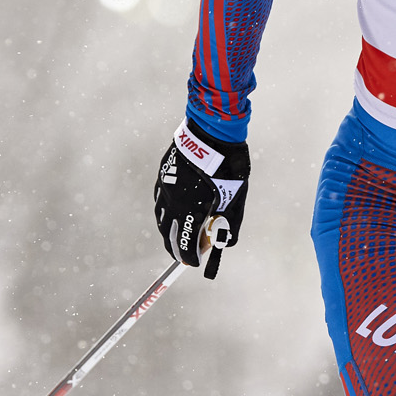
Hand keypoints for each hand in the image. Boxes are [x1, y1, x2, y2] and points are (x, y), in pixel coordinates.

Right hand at [154, 118, 249, 273]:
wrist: (213, 132)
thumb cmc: (229, 167)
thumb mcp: (236, 198)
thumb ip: (230, 223)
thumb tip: (225, 242)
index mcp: (192, 210)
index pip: (186, 244)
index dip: (190, 257)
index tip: (195, 263)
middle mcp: (173, 201)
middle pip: (169, 234)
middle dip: (175, 248)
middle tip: (182, 256)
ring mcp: (165, 187)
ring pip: (161, 217)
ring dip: (168, 230)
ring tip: (176, 236)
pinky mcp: (163, 175)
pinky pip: (160, 200)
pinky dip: (165, 211)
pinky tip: (172, 212)